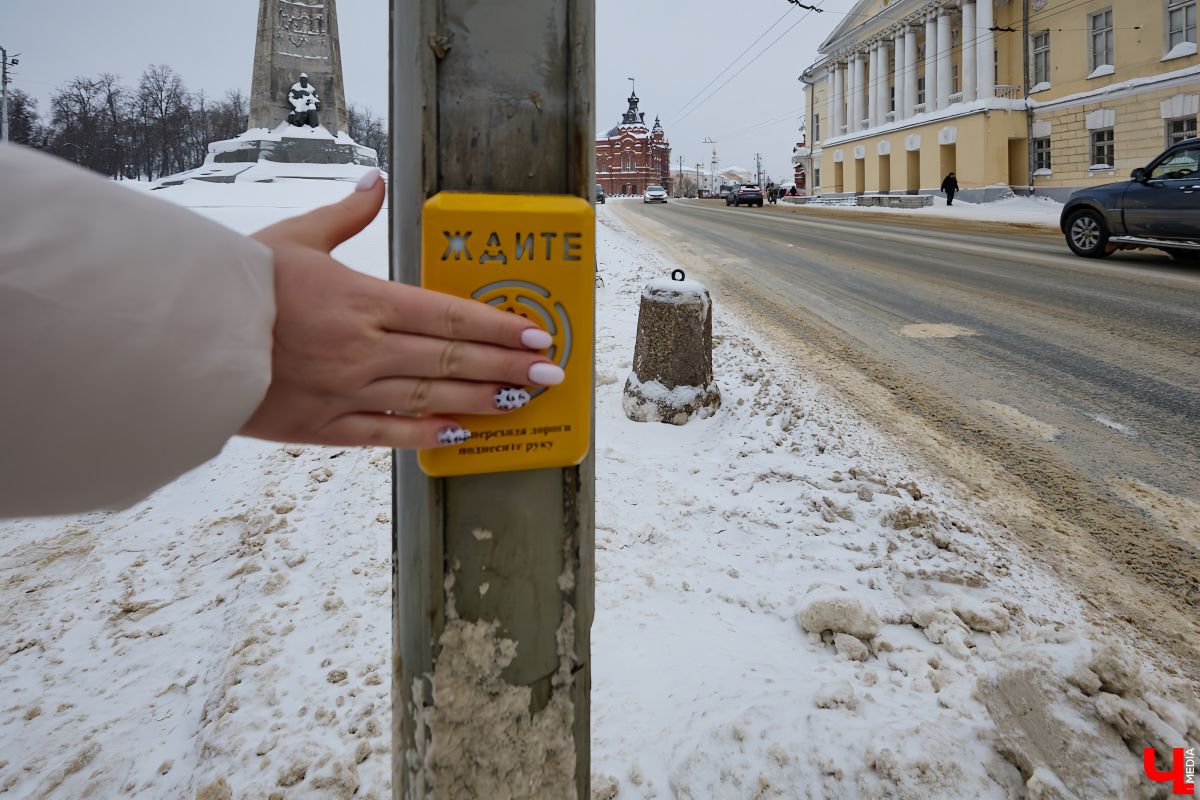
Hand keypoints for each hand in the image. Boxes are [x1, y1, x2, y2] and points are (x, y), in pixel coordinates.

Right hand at [241, 170, 561, 448]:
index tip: (535, 333)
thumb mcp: (295, 236)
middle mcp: (368, 348)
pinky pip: (388, 434)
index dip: (498, 328)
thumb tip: (375, 183)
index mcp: (365, 300)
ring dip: (483, 401)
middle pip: (453, 361)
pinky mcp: (325, 426)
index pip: (449, 316)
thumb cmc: (241, 282)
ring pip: (432, 400)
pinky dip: (427, 435)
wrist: (186, 333)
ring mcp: (349, 391)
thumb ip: (345, 217)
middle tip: (552, 374)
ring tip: (523, 402)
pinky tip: (462, 435)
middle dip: (509, 367)